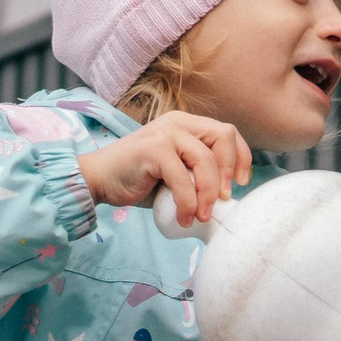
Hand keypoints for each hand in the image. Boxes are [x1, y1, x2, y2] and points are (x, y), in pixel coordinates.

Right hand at [77, 112, 250, 224]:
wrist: (98, 181)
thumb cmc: (140, 181)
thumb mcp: (178, 174)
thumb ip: (200, 173)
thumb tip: (230, 195)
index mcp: (188, 125)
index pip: (228, 133)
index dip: (241, 158)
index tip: (240, 184)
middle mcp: (178, 123)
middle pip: (224, 138)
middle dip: (228, 173)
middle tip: (221, 201)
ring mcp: (165, 132)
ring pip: (205, 161)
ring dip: (207, 195)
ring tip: (200, 216)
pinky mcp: (153, 148)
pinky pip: (183, 179)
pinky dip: (187, 203)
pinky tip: (183, 218)